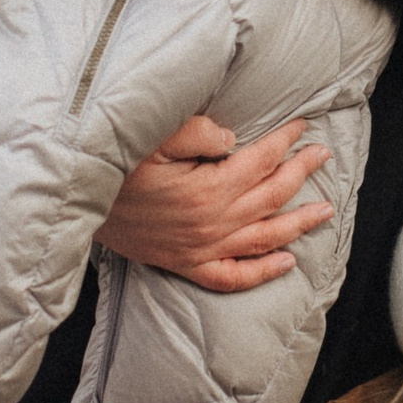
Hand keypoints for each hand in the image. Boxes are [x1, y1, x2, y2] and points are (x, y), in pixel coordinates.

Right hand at [98, 114, 331, 293]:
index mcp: (207, 188)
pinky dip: (262, 273)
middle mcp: (212, 222)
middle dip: (301, 172)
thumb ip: (197, 133)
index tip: (303, 125)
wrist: (77, 204)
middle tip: (323, 154)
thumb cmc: (114, 167)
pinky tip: (285, 263)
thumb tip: (233, 137)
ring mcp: (201, 248)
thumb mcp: (152, 138)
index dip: (286, 140)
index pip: (261, 160)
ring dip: (299, 223)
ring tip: (325, 210)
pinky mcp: (186, 265)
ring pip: (264, 238)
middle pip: (271, 195)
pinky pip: (233, 277)